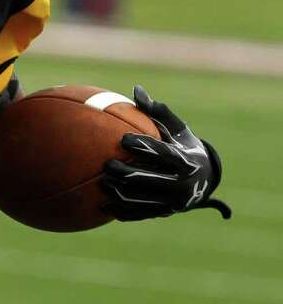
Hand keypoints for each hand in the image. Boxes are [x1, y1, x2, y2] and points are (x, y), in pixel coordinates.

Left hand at [101, 85, 230, 220]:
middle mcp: (180, 183)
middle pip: (147, 179)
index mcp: (185, 161)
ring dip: (118, 193)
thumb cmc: (184, 147)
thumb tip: (136, 89)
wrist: (204, 180)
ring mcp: (172, 202)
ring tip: (100, 183)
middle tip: (107, 164)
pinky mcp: (163, 213)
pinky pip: (138, 214)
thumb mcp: (178, 130)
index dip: (143, 147)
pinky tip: (102, 206)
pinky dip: (121, 211)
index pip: (162, 154)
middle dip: (125, 173)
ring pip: (140, 200)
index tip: (124, 139)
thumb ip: (158, 113)